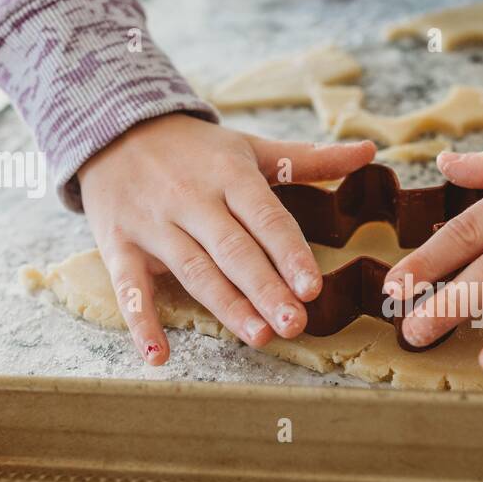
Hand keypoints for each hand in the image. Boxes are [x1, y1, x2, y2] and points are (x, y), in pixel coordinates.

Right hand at [79, 113, 374, 363]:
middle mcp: (192, 199)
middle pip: (233, 249)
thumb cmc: (194, 148)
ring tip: (258, 336)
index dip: (290, 254)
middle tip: (295, 325)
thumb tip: (370, 152)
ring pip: (193, 270)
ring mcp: (153, 223)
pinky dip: (141, 323)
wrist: (112, 126)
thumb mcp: (250, 147)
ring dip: (225, 306)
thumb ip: (309, 159)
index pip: (266, 218)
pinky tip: (159, 355)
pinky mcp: (119, 244)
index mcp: (230, 175)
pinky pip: (129, 287)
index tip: (313, 289)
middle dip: (265, 289)